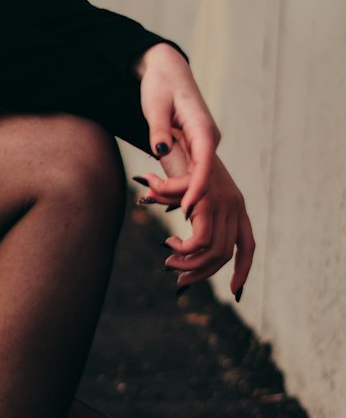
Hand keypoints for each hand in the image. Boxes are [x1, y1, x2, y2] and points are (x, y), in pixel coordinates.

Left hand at [132, 42, 220, 215]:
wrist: (167, 70)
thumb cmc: (161, 84)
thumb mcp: (154, 105)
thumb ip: (158, 129)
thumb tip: (160, 152)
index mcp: (203, 129)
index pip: (205, 163)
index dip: (197, 187)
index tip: (186, 208)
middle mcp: (208, 140)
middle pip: (200, 176)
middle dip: (178, 192)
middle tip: (148, 195)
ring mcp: (204, 145)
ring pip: (195, 177)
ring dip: (174, 190)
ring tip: (147, 189)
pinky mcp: (196, 148)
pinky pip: (190, 172)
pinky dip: (176, 183)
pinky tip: (157, 187)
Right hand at [135, 135, 255, 302]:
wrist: (172, 126)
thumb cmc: (175, 158)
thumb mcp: (184, 194)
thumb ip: (186, 215)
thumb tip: (177, 245)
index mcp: (234, 204)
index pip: (247, 246)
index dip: (243, 271)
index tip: (234, 291)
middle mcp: (235, 204)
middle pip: (226, 255)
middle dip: (202, 274)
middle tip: (179, 279)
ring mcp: (224, 203)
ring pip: (213, 252)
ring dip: (189, 263)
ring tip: (169, 261)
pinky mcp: (208, 202)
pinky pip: (199, 241)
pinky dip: (184, 249)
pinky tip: (169, 244)